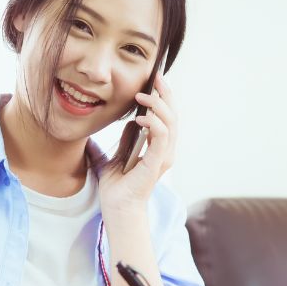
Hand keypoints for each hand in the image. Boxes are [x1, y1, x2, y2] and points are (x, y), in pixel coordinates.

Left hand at [98, 73, 177, 217]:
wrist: (116, 209)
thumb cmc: (116, 188)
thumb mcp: (113, 157)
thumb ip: (120, 142)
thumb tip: (122, 124)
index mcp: (157, 147)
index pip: (165, 116)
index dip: (162, 97)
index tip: (152, 80)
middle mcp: (165, 150)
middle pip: (173, 114)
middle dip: (165, 93)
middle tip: (155, 76)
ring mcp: (163, 157)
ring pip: (170, 123)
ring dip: (158, 105)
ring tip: (141, 96)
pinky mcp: (157, 163)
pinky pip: (162, 137)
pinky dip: (154, 124)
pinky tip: (140, 117)